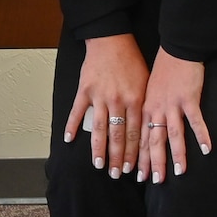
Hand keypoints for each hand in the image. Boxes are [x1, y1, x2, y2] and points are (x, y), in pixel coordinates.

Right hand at [65, 34, 146, 178]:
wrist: (112, 41)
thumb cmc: (131, 62)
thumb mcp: (145, 84)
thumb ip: (144, 106)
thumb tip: (147, 130)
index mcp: (135, 101)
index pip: (136, 134)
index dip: (134, 154)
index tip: (132, 170)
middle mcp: (118, 101)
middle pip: (118, 136)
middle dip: (118, 158)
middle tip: (116, 175)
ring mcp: (100, 96)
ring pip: (100, 129)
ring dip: (99, 149)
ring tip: (99, 165)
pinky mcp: (85, 90)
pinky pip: (77, 111)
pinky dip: (72, 126)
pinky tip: (69, 139)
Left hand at [140, 48, 210, 182]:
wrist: (176, 51)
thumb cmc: (163, 72)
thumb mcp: (147, 92)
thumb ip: (147, 112)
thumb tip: (146, 131)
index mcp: (145, 109)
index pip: (139, 139)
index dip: (139, 158)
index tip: (138, 176)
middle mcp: (156, 110)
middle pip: (153, 141)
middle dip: (153, 163)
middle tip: (154, 181)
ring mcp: (172, 105)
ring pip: (173, 135)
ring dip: (176, 155)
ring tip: (179, 172)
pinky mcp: (189, 99)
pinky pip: (196, 121)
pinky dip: (202, 135)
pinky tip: (207, 149)